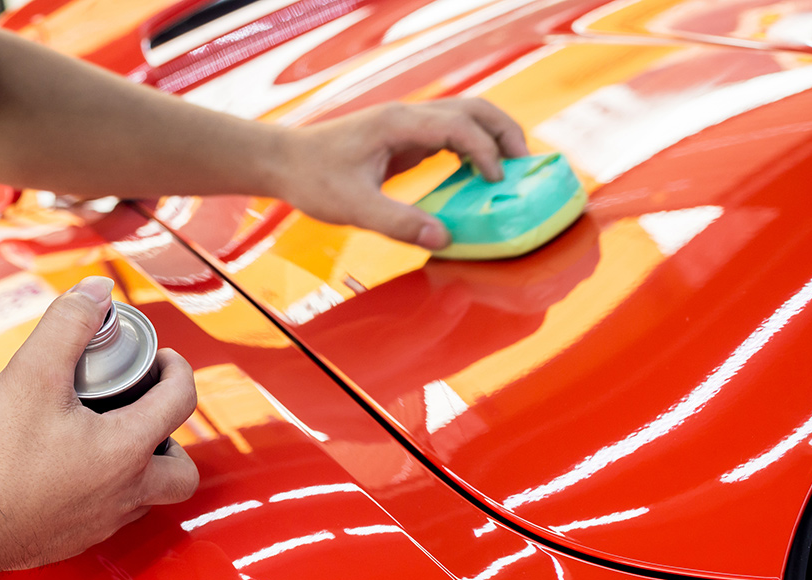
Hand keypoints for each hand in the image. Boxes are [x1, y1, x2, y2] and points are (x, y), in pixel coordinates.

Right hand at [0, 276, 198, 570]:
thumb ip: (68, 325)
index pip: (181, 401)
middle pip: (183, 470)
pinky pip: (112, 514)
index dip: (177, 369)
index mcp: (128, 449)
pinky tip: (73, 466)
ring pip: (149, 495)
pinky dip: (108, 488)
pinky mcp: (76, 538)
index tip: (159, 358)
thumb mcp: (32, 374)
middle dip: (174, 435)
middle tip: (144, 410)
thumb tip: (96, 291)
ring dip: (144, 465)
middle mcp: (126, 492)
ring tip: (109, 435)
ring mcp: (103, 521)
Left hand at [274, 98, 528, 248]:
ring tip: (512, 172)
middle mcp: (407, 116)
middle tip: (526, 167)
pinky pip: (450, 135)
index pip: (459, 126)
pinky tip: (478, 177)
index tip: (497, 182)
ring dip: (493, 138)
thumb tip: (444, 239)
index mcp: (398, 124)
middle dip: (505, 134)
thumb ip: (398, 223)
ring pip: (466, 117)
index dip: (485, 152)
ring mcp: (407, 124)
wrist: (284, 162)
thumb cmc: (312, 179)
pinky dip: (473, 149)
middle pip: (474, 109)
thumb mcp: (353, 207)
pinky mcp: (404, 138)